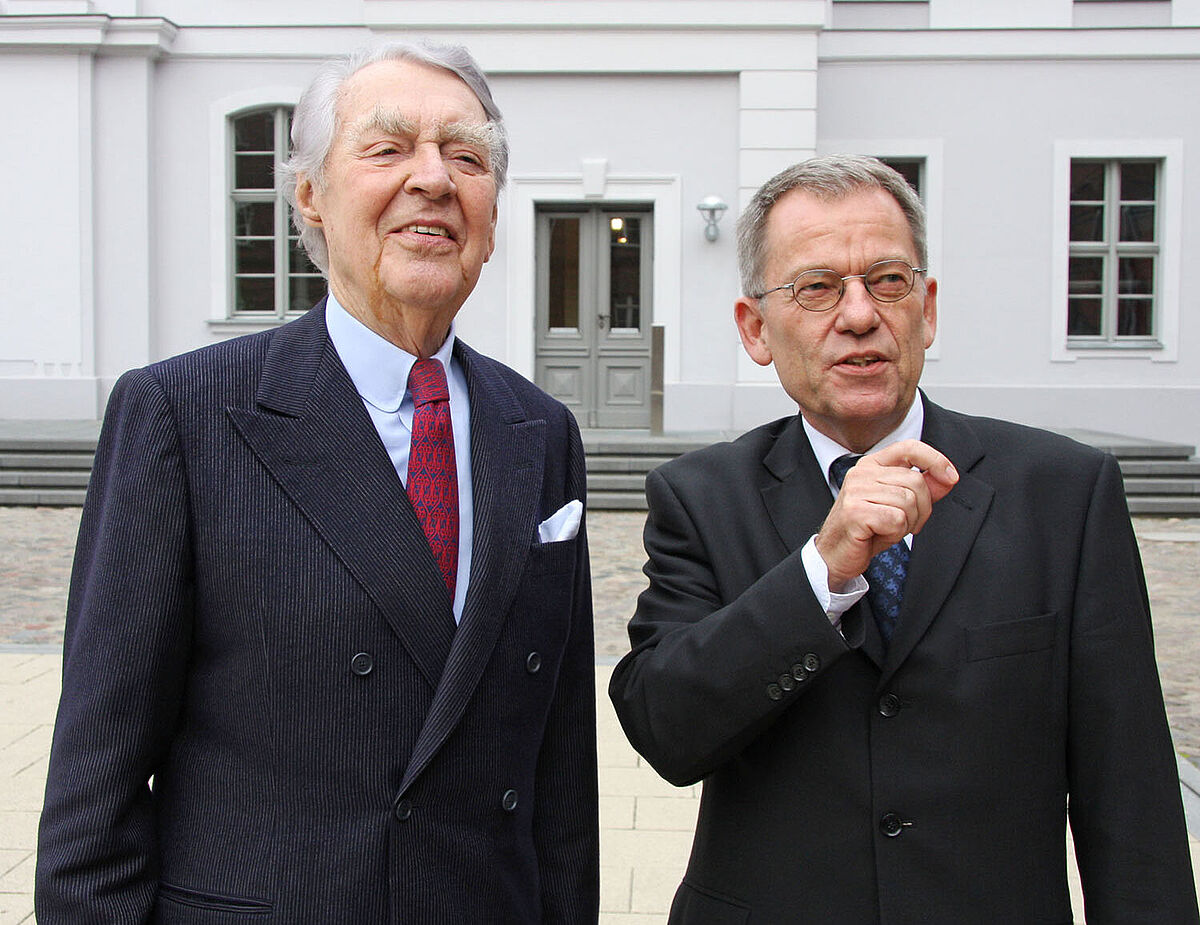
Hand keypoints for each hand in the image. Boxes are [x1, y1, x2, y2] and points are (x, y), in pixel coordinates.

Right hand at [815, 439, 958, 590]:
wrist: (836, 555)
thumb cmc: (868, 530)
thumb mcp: (900, 506)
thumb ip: (923, 489)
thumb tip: (948, 477)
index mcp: (872, 465)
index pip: (909, 448)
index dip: (935, 459)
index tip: (951, 477)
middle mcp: (862, 473)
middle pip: (916, 481)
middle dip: (921, 509)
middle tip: (903, 524)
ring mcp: (856, 490)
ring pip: (908, 502)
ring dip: (906, 524)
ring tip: (887, 529)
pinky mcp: (856, 511)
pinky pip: (896, 519)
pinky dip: (895, 534)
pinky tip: (879, 535)